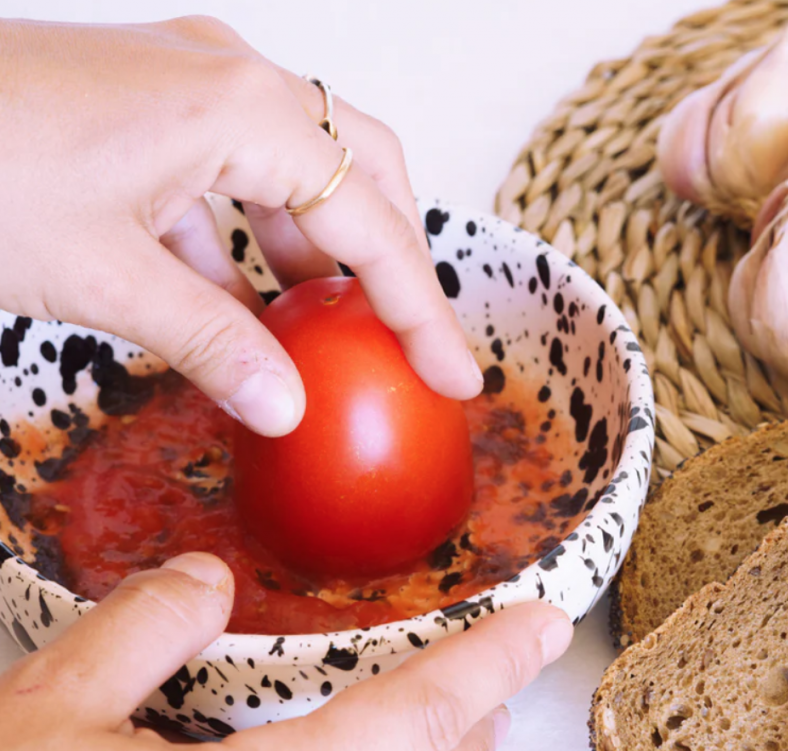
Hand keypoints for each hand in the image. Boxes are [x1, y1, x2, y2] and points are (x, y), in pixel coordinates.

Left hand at [0, 17, 482, 435]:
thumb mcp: (103, 274)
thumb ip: (212, 342)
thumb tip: (286, 406)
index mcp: (239, 106)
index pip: (370, 222)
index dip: (422, 309)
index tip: (456, 375)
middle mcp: (228, 79)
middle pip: (361, 171)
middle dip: (395, 263)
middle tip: (412, 344)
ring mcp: (186, 86)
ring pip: (300, 173)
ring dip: (324, 256)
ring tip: (338, 336)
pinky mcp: (147, 111)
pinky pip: (232, 180)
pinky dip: (251, 248)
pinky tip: (240, 309)